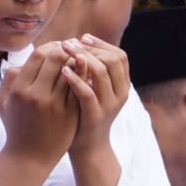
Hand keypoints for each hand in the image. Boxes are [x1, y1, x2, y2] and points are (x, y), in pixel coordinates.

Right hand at [0, 42, 77, 164]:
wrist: (29, 158)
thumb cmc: (15, 127)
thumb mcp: (3, 102)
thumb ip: (9, 78)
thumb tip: (22, 60)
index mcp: (20, 90)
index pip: (39, 55)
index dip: (50, 46)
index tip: (57, 46)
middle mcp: (37, 96)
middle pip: (57, 58)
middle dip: (66, 49)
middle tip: (72, 47)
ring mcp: (56, 105)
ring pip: (72, 71)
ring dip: (78, 60)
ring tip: (80, 57)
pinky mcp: (70, 114)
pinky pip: (80, 88)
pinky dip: (84, 77)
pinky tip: (85, 73)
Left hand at [59, 35, 129, 155]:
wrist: (87, 148)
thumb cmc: (84, 113)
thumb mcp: (93, 89)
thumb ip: (91, 70)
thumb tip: (78, 41)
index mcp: (122, 86)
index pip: (120, 56)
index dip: (101, 44)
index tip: (82, 38)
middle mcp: (120, 94)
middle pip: (112, 60)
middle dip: (90, 48)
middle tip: (69, 42)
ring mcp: (109, 106)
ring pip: (101, 73)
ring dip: (82, 58)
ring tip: (64, 51)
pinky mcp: (95, 116)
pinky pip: (87, 93)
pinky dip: (75, 79)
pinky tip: (62, 71)